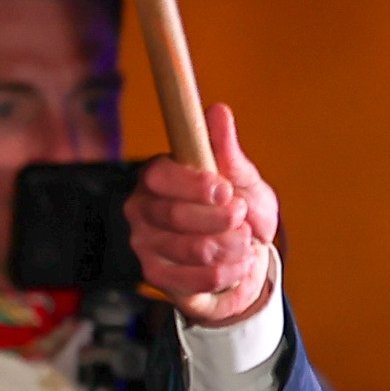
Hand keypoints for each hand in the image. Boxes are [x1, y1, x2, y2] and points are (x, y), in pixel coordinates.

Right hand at [127, 105, 277, 324]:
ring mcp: (146, 245)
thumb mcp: (242, 177)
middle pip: (175, 215)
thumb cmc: (237, 206)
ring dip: (230, 246)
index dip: (194, 185)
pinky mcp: (157, 277)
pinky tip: (239, 262)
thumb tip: (218, 111)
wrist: (246, 252)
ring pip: (190, 249)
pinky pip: (195, 280)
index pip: (160, 177)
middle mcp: (143, 209)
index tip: (226, 190)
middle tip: (243, 216)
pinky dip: (228, 272)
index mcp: (158, 176)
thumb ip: (226, 148)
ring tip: (246, 240)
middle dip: (221, 219)